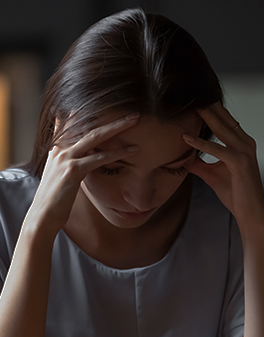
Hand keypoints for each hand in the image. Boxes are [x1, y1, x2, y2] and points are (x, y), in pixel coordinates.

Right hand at [26, 114, 139, 237]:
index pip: (74, 123)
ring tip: (135, 121)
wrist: (43, 216)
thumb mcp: (64, 177)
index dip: (92, 114)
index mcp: (58, 148)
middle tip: (133, 113)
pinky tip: (132, 150)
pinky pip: (99, 158)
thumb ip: (75, 164)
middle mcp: (60, 149)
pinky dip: (117, 153)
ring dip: (118, 127)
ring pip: (96, 136)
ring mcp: (65, 158)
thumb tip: (89, 160)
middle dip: (113, 119)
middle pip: (89, 126)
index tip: (112, 109)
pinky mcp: (73, 171)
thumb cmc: (57, 200)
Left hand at [183, 103, 263, 229]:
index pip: (224, 120)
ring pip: (221, 129)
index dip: (210, 109)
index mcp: (242, 143)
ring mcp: (245, 152)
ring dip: (204, 116)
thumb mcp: (211, 175)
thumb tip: (182, 157)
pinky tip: (187, 138)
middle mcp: (246, 143)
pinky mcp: (240, 163)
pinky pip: (218, 150)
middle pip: (223, 119)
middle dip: (206, 105)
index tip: (193, 98)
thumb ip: (199, 163)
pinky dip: (201, 144)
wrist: (250, 213)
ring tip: (188, 105)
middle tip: (189, 92)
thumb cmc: (235, 194)